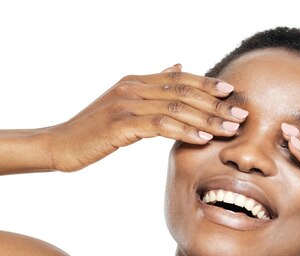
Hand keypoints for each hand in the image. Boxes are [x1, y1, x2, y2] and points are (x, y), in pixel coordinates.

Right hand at [47, 64, 247, 171]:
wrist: (59, 144)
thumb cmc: (93, 130)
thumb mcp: (124, 104)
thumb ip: (151, 87)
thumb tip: (176, 67)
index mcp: (135, 82)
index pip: (179, 79)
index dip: (207, 83)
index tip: (231, 91)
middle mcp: (132, 87)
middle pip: (183, 92)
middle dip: (215, 103)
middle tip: (241, 114)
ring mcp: (125, 104)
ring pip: (176, 107)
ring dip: (207, 118)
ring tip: (230, 128)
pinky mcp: (120, 123)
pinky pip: (160, 125)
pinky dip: (184, 131)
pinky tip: (202, 138)